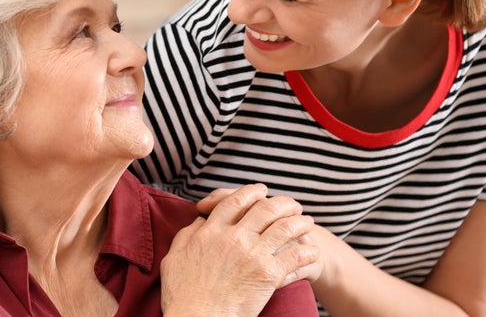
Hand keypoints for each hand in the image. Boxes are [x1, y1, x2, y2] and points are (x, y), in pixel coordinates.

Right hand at [161, 184, 318, 315]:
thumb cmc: (182, 295)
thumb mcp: (174, 258)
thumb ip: (187, 235)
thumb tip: (199, 221)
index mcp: (211, 231)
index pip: (235, 201)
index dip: (251, 192)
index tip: (261, 190)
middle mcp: (234, 237)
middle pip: (265, 208)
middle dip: (282, 203)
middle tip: (291, 205)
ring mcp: (253, 254)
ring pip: (285, 227)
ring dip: (300, 222)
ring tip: (307, 223)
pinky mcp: (268, 274)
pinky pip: (295, 255)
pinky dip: (306, 251)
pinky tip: (311, 250)